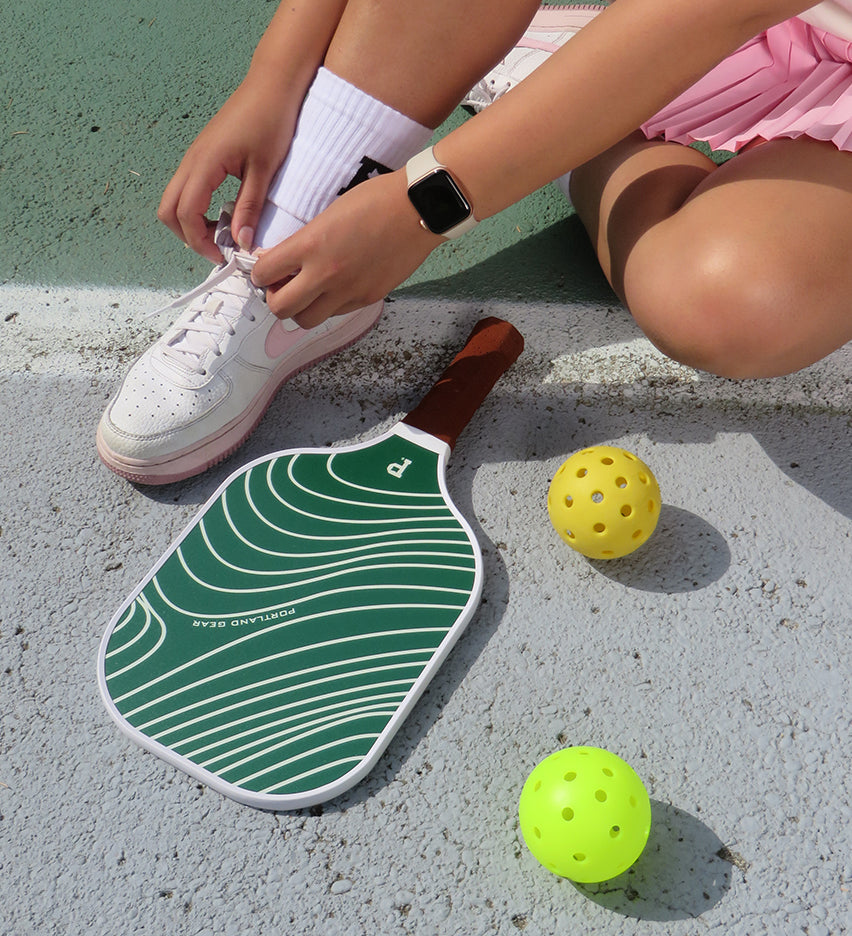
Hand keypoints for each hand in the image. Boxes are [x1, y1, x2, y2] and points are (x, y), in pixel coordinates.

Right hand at [158, 76, 299, 262]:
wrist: (271, 85)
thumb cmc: (270, 121)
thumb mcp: (264, 171)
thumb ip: (250, 208)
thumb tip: (242, 242)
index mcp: (204, 164)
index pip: (186, 214)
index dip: (200, 242)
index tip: (223, 257)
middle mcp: (191, 160)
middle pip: (168, 210)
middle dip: (188, 236)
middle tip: (218, 250)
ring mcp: (194, 157)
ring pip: (174, 200)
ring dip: (191, 223)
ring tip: (223, 234)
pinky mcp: (202, 156)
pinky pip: (187, 189)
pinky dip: (197, 209)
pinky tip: (224, 214)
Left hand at [251, 170, 442, 327]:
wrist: (417, 209)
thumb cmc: (375, 200)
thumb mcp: (327, 214)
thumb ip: (303, 241)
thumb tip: (282, 260)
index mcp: (311, 245)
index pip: (264, 273)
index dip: (258, 273)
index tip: (264, 270)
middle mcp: (326, 274)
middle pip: (280, 308)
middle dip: (275, 298)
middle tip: (282, 286)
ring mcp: (348, 291)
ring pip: (307, 320)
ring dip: (301, 308)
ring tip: (309, 291)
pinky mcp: (367, 298)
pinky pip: (336, 313)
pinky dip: (329, 305)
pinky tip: (336, 286)